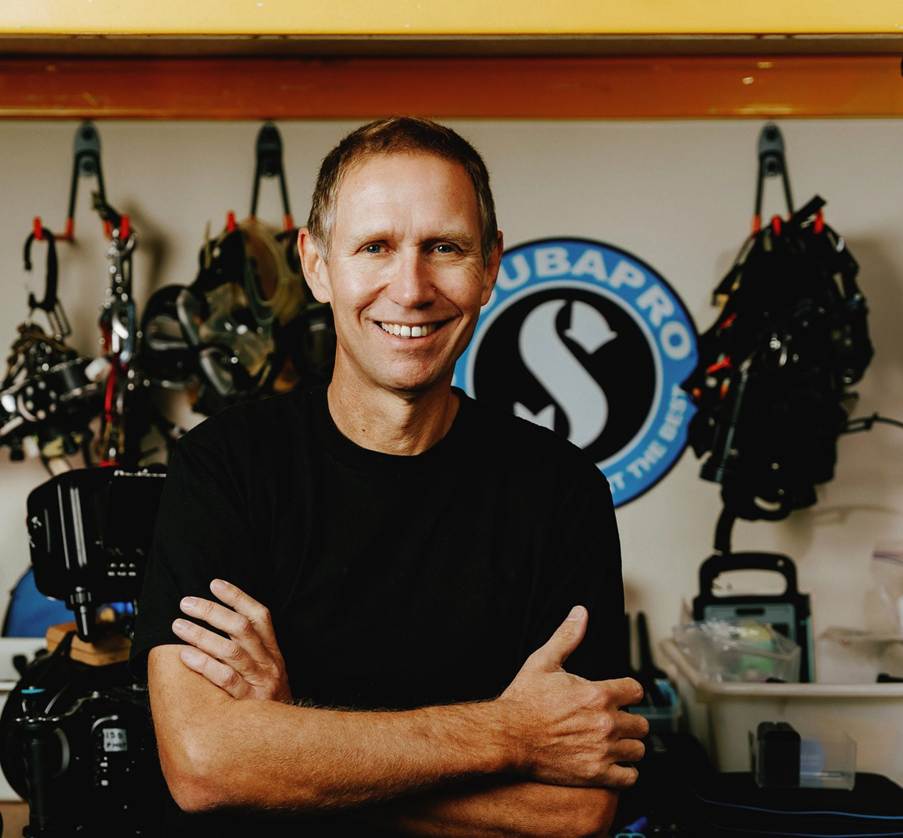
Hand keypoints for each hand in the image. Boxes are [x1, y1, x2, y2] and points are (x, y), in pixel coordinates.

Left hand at [171, 579, 291, 703]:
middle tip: (187, 603)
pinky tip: (186, 655)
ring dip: (201, 635)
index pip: (259, 615)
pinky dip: (204, 664)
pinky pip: (224, 679)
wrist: (286, 737)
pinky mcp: (248, 702)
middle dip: (212, 612)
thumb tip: (219, 622)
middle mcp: (268, 663)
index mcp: (273, 651)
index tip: (215, 584)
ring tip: (178, 626)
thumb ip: (251, 649)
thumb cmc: (269, 701)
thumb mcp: (269, 670)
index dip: (237, 597)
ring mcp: (259, 682)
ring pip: (230, 650)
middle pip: (241, 628)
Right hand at [498, 605, 647, 788]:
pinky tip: (613, 765)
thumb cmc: (523, 701)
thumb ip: (567, 637)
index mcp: (598, 694)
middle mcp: (606, 722)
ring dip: (628, 746)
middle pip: (641, 723)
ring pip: (638, 750)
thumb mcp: (543, 662)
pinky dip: (624, 772)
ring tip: (613, 743)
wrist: (507, 737)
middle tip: (614, 722)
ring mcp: (603, 750)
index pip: (636, 691)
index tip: (619, 697)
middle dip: (629, 720)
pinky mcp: (596, 774)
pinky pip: (629, 777)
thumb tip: (580, 613)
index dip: (627, 692)